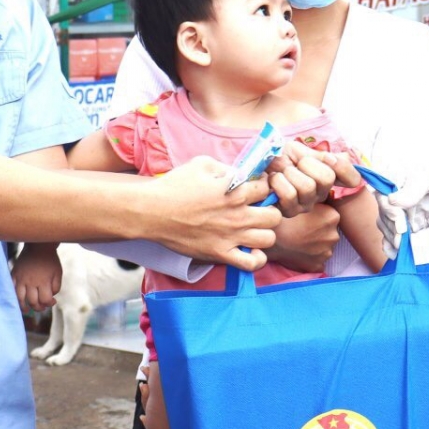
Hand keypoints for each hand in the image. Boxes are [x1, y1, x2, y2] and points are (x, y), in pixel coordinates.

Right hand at [11, 243, 62, 313]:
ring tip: (26, 311)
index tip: (52, 301)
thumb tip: (51, 298)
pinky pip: (11, 289)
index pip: (44, 300)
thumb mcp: (58, 273)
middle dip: (38, 308)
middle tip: (41, 307)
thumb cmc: (50, 260)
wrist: (38, 245)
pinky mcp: (14, 274)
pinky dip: (13, 297)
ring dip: (23, 307)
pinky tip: (17, 301)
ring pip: (20, 298)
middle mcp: (31, 282)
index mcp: (43, 282)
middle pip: (32, 302)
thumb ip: (56, 287)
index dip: (49, 304)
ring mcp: (21, 279)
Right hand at [147, 156, 281, 268]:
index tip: (255, 190)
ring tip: (253, 231)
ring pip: (269, 239)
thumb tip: (239, 173)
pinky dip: (255, 259)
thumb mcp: (201, 164)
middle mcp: (239, 214)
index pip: (268, 188)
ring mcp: (231, 236)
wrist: (152, 211)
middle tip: (258, 212)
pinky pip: (251, 264)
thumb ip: (225, 167)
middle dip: (270, 212)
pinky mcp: (220, 254)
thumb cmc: (174, 185)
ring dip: (264, 234)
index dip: (264, 187)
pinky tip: (248, 250)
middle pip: (276, 216)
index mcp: (236, 190)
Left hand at [263, 149, 336, 217]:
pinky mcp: (289, 212)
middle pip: (325, 178)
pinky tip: (273, 180)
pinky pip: (289, 195)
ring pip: (307, 187)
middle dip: (304, 165)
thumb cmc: (280, 158)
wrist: (257, 166)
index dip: (337, 165)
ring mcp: (305, 205)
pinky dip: (278, 182)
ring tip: (282, 173)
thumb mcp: (302, 151)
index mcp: (328, 177)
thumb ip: (322, 157)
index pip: (349, 175)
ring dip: (289, 174)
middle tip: (294, 165)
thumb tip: (336, 164)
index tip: (323, 159)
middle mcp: (320, 194)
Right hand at [265, 203, 341, 272]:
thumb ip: (313, 200)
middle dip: (318, 231)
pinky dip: (309, 258)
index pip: (330, 215)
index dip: (317, 216)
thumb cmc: (283, 216)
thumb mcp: (300, 200)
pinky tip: (298, 252)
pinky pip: (317, 260)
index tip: (305, 218)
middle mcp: (334, 235)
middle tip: (300, 230)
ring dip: (314, 245)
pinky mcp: (318, 265)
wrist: (267, 236)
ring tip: (297, 241)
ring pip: (323, 247)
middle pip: (328, 232)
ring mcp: (327, 252)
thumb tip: (319, 198)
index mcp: (333, 217)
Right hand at [379, 145, 428, 253]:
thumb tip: (394, 201)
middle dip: (390, 225)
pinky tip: (394, 252)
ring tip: (401, 245)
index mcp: (397, 178)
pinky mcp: (414, 224)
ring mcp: (405, 211)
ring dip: (391, 236)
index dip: (386, 207)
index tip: (399, 217)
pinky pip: (397, 235)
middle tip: (403, 234)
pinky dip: (391, 245)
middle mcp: (397, 195)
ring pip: (387, 226)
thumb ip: (413, 188)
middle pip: (383, 212)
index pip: (380, 193)